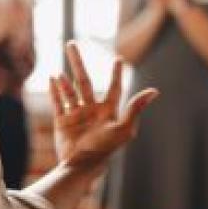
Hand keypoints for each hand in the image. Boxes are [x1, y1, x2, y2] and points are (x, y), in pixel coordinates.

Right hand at [48, 42, 158, 169]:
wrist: (81, 164)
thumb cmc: (106, 148)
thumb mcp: (124, 128)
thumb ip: (136, 108)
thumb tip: (155, 90)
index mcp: (107, 110)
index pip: (113, 88)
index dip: (115, 74)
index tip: (118, 59)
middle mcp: (91, 109)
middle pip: (83, 80)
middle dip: (77, 62)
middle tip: (71, 44)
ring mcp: (75, 114)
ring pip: (69, 90)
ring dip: (64, 80)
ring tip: (61, 72)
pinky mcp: (62, 121)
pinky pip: (57, 102)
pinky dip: (53, 91)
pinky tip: (52, 79)